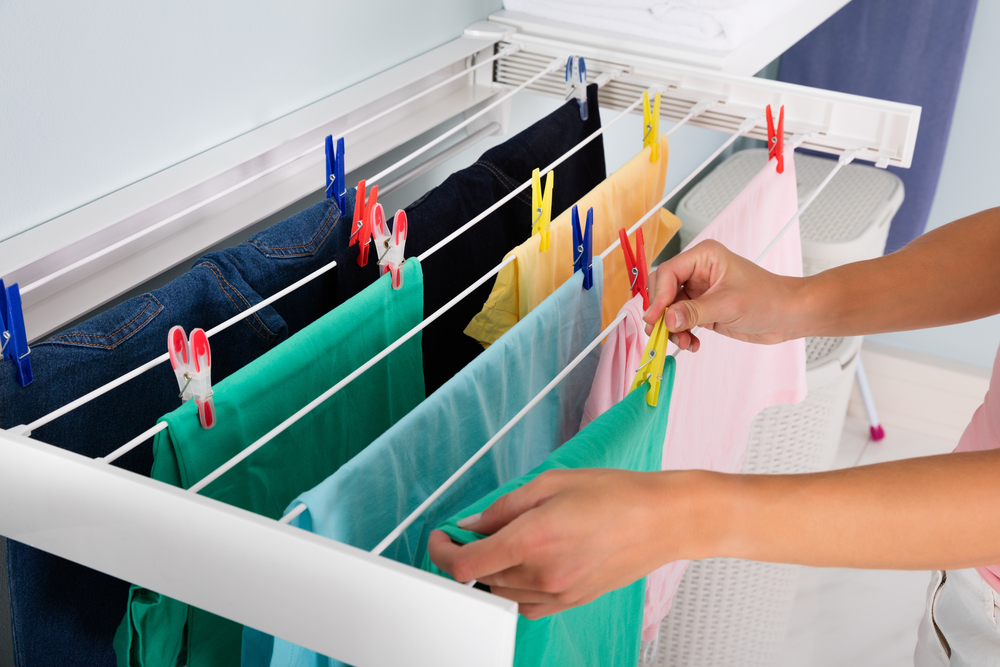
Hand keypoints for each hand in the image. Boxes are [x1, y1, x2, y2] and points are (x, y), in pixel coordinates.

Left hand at [427, 468, 718, 619]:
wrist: (663, 520)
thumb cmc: (616, 494)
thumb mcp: (552, 482)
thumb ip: (505, 506)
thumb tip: (475, 523)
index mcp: (533, 539)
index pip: (465, 564)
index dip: (442, 551)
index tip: (442, 537)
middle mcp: (542, 573)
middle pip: (481, 577)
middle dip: (470, 554)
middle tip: (476, 529)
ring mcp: (558, 593)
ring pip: (502, 593)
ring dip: (492, 570)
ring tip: (507, 541)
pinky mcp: (572, 602)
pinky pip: (527, 605)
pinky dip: (515, 588)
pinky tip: (526, 564)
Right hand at [644, 240, 802, 349]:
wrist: (788, 315)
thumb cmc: (769, 298)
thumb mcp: (728, 305)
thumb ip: (694, 312)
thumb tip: (667, 319)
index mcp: (704, 257)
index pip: (668, 272)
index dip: (658, 296)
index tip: (655, 318)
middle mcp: (697, 271)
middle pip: (663, 291)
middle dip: (662, 314)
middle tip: (662, 333)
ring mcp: (698, 291)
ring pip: (668, 309)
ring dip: (672, 328)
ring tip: (685, 342)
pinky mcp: (701, 308)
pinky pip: (679, 321)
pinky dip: (681, 334)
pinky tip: (693, 343)